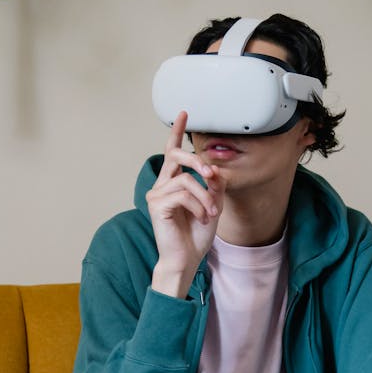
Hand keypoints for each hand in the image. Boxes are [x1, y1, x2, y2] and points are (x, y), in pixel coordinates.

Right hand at [146, 111, 225, 297]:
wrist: (187, 259)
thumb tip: (215, 169)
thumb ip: (214, 185)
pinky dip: (198, 206)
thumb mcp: (213, 205)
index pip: (173, 152)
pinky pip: (182, 194)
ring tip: (211, 214)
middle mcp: (162, 185)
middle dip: (197, 160)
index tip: (184, 113)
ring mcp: (157, 194)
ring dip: (204, 196)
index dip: (177, 132)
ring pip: (185, 179)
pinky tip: (201, 218)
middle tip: (211, 174)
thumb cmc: (196, 235)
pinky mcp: (156, 205)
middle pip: (175, 155)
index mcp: (173, 183)